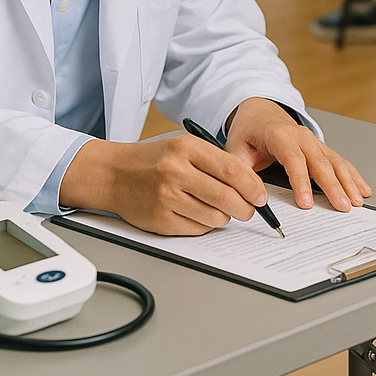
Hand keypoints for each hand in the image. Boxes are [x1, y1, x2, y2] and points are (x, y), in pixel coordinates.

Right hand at [60, 135, 271, 235]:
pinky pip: (196, 229)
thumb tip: (249, 184)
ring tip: (224, 212)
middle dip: (245, 208)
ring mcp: (167, 197)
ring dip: (226, 218)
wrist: (113, 174)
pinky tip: (202, 216)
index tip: (262, 196)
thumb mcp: (183, 147)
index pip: (231, 168)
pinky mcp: (160, 220)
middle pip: (225, 196)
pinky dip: (206, 226)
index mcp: (186, 148)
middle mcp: (176, 171)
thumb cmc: (153, 159)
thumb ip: (213, 161)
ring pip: (214, 216)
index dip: (252, 185)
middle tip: (250, 210)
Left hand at [225, 97, 371, 212]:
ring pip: (334, 161)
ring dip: (347, 181)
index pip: (293, 160)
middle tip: (342, 206)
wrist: (259, 111)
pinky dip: (352, 175)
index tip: (306, 203)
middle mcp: (300, 136)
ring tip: (357, 201)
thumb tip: (253, 198)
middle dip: (333, 186)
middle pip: (320, 162)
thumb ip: (240, 173)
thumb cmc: (248, 131)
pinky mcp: (320, 147)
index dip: (301, 182)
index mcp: (278, 135)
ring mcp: (313, 141)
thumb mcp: (234, 149)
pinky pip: (339, 161)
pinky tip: (362, 188)